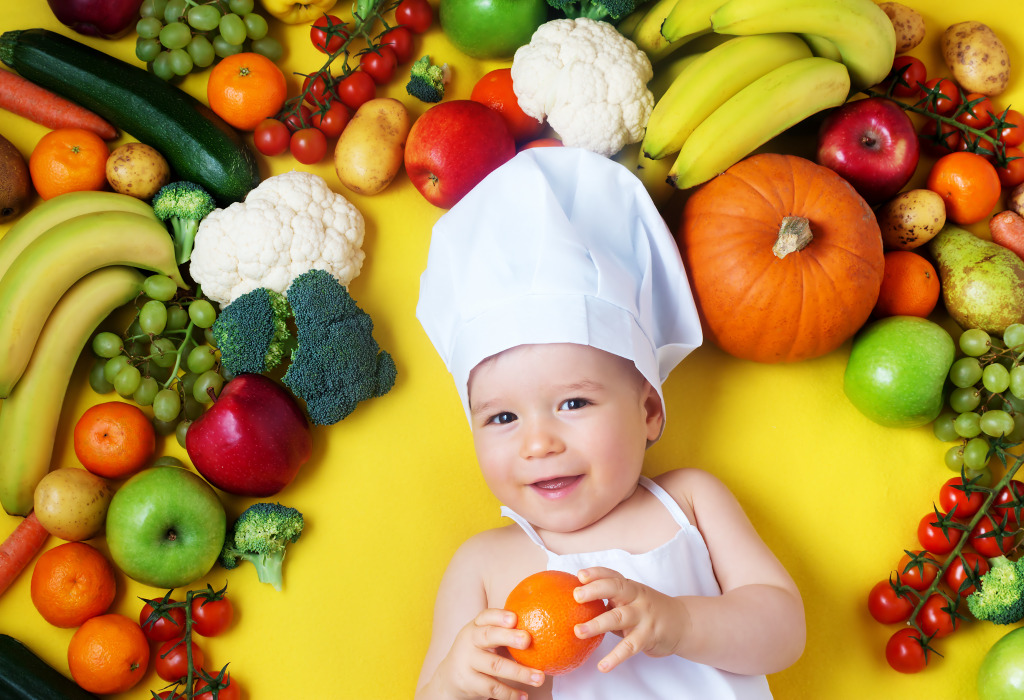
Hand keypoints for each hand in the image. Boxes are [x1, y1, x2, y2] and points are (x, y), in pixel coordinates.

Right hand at [431, 608, 545, 699]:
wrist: (450, 677)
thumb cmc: (479, 653)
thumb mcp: (486, 640)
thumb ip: (505, 633)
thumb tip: (544, 629)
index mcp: (476, 626)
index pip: (486, 616)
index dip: (499, 616)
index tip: (515, 618)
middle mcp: (469, 640)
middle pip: (488, 636)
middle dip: (508, 637)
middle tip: (527, 640)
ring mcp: (467, 661)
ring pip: (495, 666)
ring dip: (520, 673)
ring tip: (540, 678)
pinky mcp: (468, 681)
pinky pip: (492, 687)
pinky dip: (510, 693)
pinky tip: (524, 696)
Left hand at [573, 567, 688, 672]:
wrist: (683, 623)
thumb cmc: (648, 611)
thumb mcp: (632, 600)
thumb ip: (611, 602)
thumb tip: (577, 607)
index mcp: (630, 587)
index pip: (612, 576)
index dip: (596, 573)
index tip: (579, 575)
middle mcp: (637, 598)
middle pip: (616, 588)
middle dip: (595, 590)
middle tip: (576, 596)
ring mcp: (643, 616)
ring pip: (618, 617)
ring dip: (597, 624)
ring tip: (578, 631)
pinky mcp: (648, 636)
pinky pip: (630, 647)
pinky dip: (616, 657)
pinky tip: (603, 665)